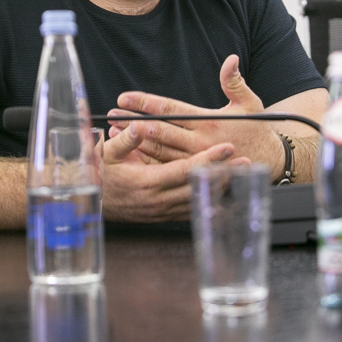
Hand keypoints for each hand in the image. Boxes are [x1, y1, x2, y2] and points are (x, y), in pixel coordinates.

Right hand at [102, 120, 249, 221]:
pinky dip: (209, 202)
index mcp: (149, 182)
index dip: (208, 158)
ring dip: (221, 187)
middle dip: (225, 173)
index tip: (227, 147)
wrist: (94, 204)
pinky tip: (224, 195)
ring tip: (242, 175)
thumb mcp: (108, 153)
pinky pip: (192, 210)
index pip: (186, 169)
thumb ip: (126, 140)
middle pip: (200, 186)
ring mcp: (164, 211)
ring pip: (200, 199)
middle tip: (247, 162)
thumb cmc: (101, 175)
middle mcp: (160, 200)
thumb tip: (139, 125)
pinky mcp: (164, 216)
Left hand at [107, 54, 284, 180]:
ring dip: (135, 142)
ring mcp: (196, 160)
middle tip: (111, 116)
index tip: (125, 98)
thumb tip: (231, 59)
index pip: (170, 109)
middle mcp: (199, 142)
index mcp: (209, 121)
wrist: (271, 163)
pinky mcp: (195, 173)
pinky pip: (167, 169)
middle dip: (132, 123)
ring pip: (158, 152)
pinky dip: (147, 162)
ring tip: (114, 134)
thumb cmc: (258, 129)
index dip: (146, 103)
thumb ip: (234, 82)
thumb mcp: (250, 103)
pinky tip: (131, 154)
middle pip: (159, 131)